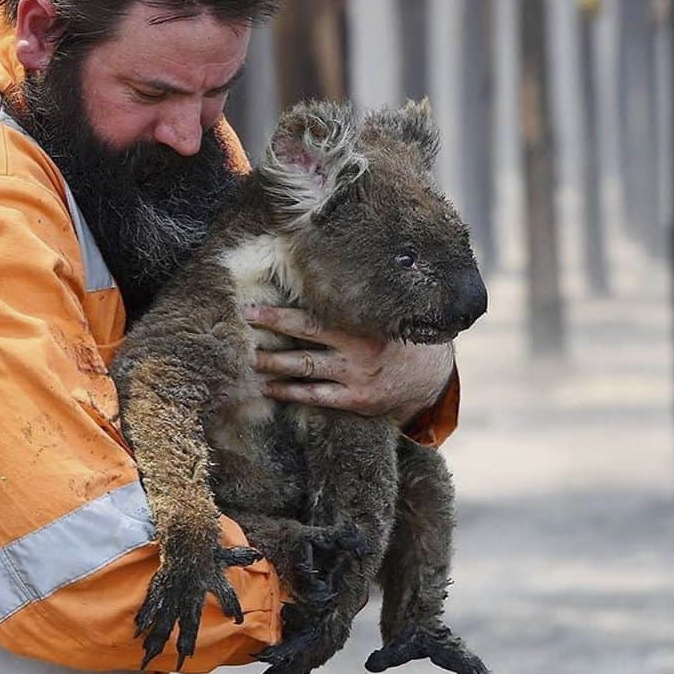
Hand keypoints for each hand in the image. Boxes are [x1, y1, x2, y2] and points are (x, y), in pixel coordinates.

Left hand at [244, 305, 454, 423]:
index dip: (280, 312)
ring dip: (273, 364)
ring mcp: (356, 376)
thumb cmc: (396, 336)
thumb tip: (315, 273)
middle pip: (305, 337)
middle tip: (242, 325)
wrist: (430, 377)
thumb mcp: (383, 314)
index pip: (314, 315)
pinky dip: (290, 392)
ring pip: (306, 368)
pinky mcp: (356, 400)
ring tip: (248, 358)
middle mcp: (359, 348)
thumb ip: (354, 302)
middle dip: (271, 330)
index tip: (251, 307)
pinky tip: (269, 387)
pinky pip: (316, 396)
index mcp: (364, 322)